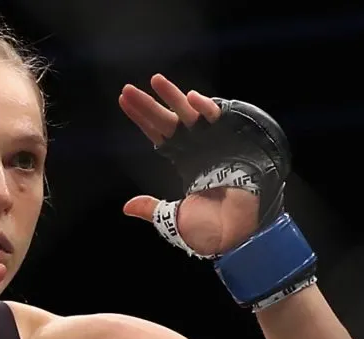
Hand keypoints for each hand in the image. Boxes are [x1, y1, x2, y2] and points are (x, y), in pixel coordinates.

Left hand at [118, 74, 259, 254]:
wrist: (239, 233)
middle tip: (128, 89)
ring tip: (155, 81)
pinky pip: (217, 118)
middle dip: (147, 104)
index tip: (123, 101)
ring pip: (188, 113)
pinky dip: (205, 107)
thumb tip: (127, 207)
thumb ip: (152, 209)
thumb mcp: (173, 219)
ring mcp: (213, 140)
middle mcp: (195, 146)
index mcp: (182, 160)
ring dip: (172, 96)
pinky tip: (191, 98)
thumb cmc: (210, 228)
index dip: (141, 118)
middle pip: (166, 120)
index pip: (156, 134)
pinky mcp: (232, 138)